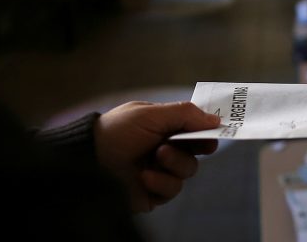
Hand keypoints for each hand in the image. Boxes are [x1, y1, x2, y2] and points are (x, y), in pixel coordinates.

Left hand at [95, 101, 220, 211]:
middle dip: (195, 146)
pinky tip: (144, 177)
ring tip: (158, 156)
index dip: (206, 130)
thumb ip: (184, 114)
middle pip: (197, 150)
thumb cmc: (116, 132)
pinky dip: (161, 182)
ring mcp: (159, 170)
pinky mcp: (153, 192)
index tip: (218, 130)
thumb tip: (215, 119)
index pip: (192, 127)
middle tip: (198, 144)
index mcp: (161, 126)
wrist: (88, 162)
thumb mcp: (150, 114)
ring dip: (176, 163)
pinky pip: (172, 189)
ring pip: (188, 170)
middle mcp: (162, 148)